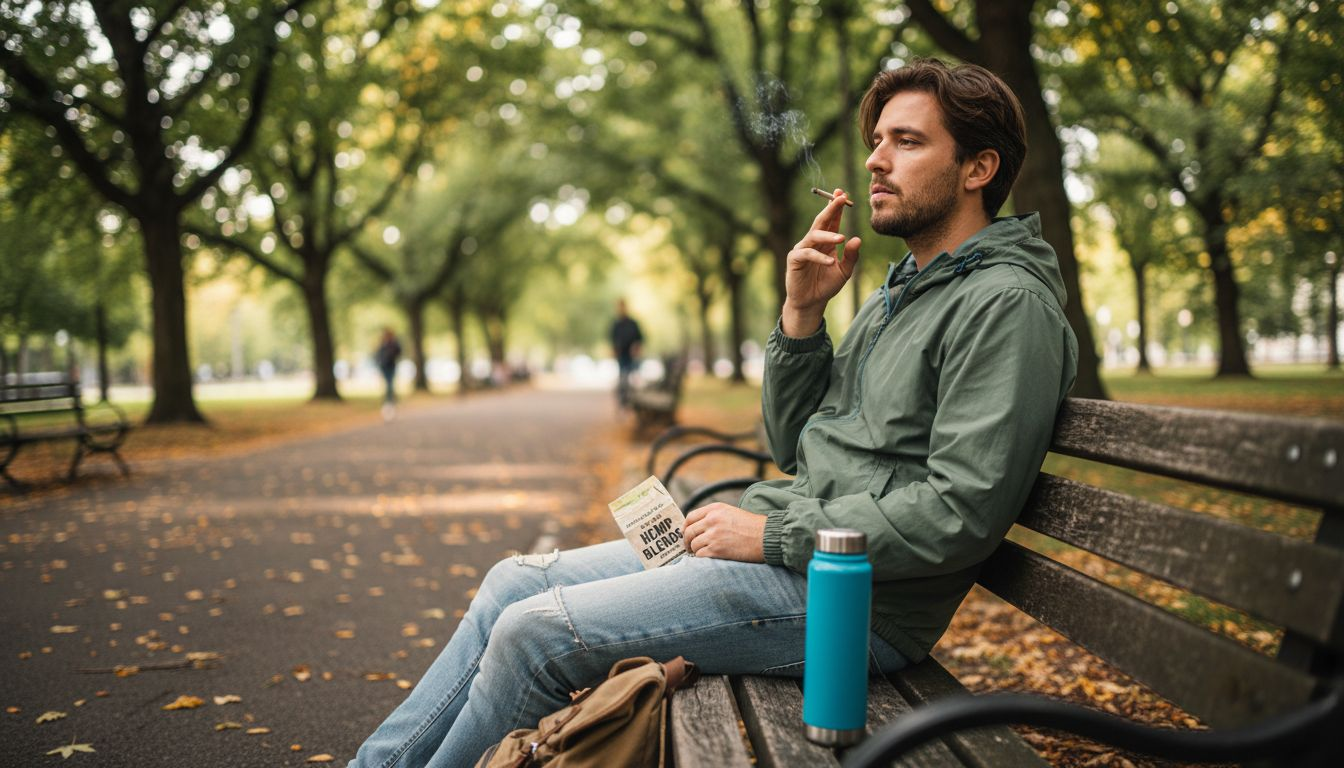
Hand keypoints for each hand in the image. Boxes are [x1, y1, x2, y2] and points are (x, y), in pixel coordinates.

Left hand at [684, 503, 765, 562]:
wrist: (767, 537)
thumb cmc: (752, 527)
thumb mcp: (732, 513)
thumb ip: (714, 517)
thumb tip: (697, 527)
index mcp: (715, 509)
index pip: (690, 517)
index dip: (686, 527)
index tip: (686, 534)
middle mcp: (712, 520)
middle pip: (689, 532)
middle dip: (687, 541)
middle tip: (690, 548)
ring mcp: (714, 535)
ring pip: (694, 545)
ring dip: (696, 551)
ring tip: (703, 553)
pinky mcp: (717, 550)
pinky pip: (700, 556)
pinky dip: (702, 559)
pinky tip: (709, 559)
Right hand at [782, 189, 860, 336]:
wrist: (811, 303)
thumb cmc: (826, 285)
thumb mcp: (844, 271)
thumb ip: (851, 256)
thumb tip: (857, 238)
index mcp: (826, 241)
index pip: (832, 220)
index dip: (836, 207)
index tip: (843, 193)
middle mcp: (813, 241)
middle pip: (821, 221)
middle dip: (830, 209)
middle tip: (840, 199)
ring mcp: (803, 249)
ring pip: (814, 235)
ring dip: (828, 235)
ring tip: (841, 238)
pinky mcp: (795, 260)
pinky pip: (807, 254)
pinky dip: (819, 257)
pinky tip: (830, 262)